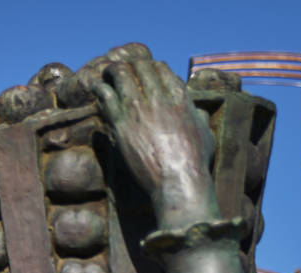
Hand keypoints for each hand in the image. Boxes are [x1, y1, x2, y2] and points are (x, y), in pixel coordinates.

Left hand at [93, 56, 217, 225]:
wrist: (177, 179)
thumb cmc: (194, 160)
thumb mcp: (204, 130)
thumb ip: (198, 115)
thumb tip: (197, 111)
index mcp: (180, 96)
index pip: (161, 68)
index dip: (148, 67)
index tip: (140, 72)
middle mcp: (159, 97)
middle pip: (140, 67)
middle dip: (129, 65)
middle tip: (119, 69)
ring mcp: (138, 109)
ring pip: (121, 75)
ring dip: (112, 71)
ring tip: (105, 74)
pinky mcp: (121, 124)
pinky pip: (106, 97)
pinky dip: (100, 88)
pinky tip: (96, 88)